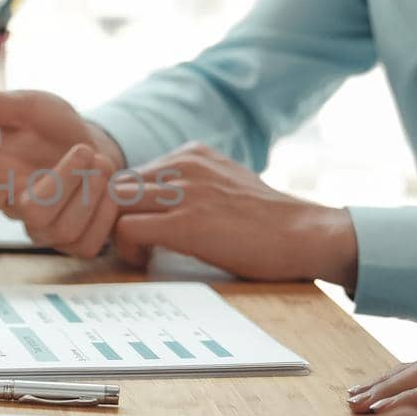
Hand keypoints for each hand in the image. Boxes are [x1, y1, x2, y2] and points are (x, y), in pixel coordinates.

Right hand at [0, 76, 125, 262]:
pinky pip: (89, 244)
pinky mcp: (72, 242)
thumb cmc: (43, 126)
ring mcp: (43, 231)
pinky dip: (106, 213)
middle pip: (38, 213)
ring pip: (66, 231)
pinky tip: (108, 189)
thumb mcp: (21, 106)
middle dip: (69, 179)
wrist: (82, 141)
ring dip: (93, 192)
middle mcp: (14, 212)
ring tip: (99, 163)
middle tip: (85, 150)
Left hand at [109, 143, 359, 285]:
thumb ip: (195, 183)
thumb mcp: (228, 183)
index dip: (126, 203)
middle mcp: (183, 165)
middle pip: (115, 183)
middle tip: (127, 242)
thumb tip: (164, 203)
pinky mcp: (185, 223)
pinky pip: (127, 229)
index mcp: (190, 154)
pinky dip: (127, 248)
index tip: (137, 227)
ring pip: (114, 203)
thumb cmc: (269, 220)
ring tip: (137, 252)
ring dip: (115, 231)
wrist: (304, 234)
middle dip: (111, 214)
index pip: (131, 172)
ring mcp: (183, 192)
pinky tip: (146, 261)